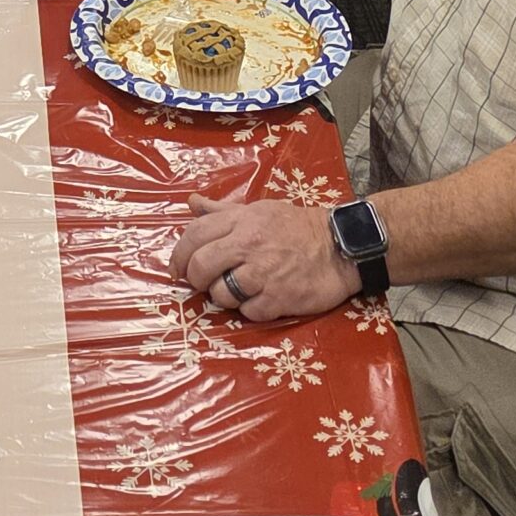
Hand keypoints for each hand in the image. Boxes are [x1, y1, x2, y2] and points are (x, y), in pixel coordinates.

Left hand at [170, 195, 354, 323]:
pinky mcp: (279, 298)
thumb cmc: (295, 227)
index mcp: (241, 220)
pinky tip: (260, 300)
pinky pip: (247, 312)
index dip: (179, 255)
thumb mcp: (258, 209)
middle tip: (202, 284)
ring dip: (223, 297)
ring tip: (236, 291)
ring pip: (221, 293)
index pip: (195, 234)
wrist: (339, 246)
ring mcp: (264, 273)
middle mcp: (248, 244)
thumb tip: (190, 203)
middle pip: (202, 266)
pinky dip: (249, 310)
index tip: (176, 270)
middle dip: (195, 280)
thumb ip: (222, 211)